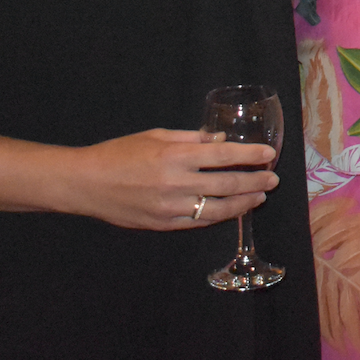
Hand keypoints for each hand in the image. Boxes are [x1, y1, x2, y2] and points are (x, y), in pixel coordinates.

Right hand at [61, 127, 277, 230]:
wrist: (86, 184)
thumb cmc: (119, 153)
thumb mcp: (156, 136)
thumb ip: (191, 139)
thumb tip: (221, 140)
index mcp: (175, 156)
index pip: (224, 155)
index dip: (250, 155)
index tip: (269, 154)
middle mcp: (176, 183)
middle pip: (227, 184)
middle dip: (255, 181)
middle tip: (273, 178)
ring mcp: (170, 208)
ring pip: (218, 208)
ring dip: (244, 202)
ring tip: (259, 196)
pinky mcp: (163, 224)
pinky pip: (199, 221)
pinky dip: (219, 216)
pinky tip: (232, 210)